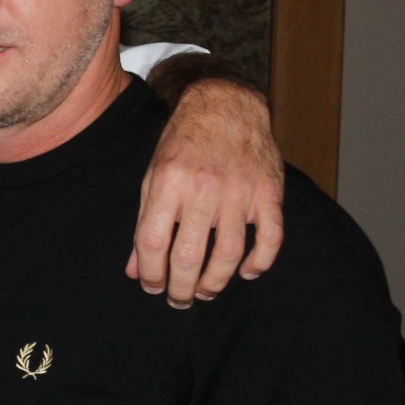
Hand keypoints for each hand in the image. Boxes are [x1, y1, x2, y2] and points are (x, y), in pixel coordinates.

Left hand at [131, 81, 282, 307]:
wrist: (225, 105)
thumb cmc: (183, 143)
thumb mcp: (153, 177)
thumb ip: (144, 224)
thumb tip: (135, 270)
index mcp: (168, 184)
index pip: (153, 243)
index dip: (150, 274)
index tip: (152, 286)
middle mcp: (203, 188)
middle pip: (190, 256)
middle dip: (181, 288)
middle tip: (179, 299)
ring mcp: (239, 191)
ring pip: (229, 254)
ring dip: (216, 282)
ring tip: (205, 292)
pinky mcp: (268, 192)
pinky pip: (270, 238)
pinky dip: (260, 262)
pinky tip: (247, 273)